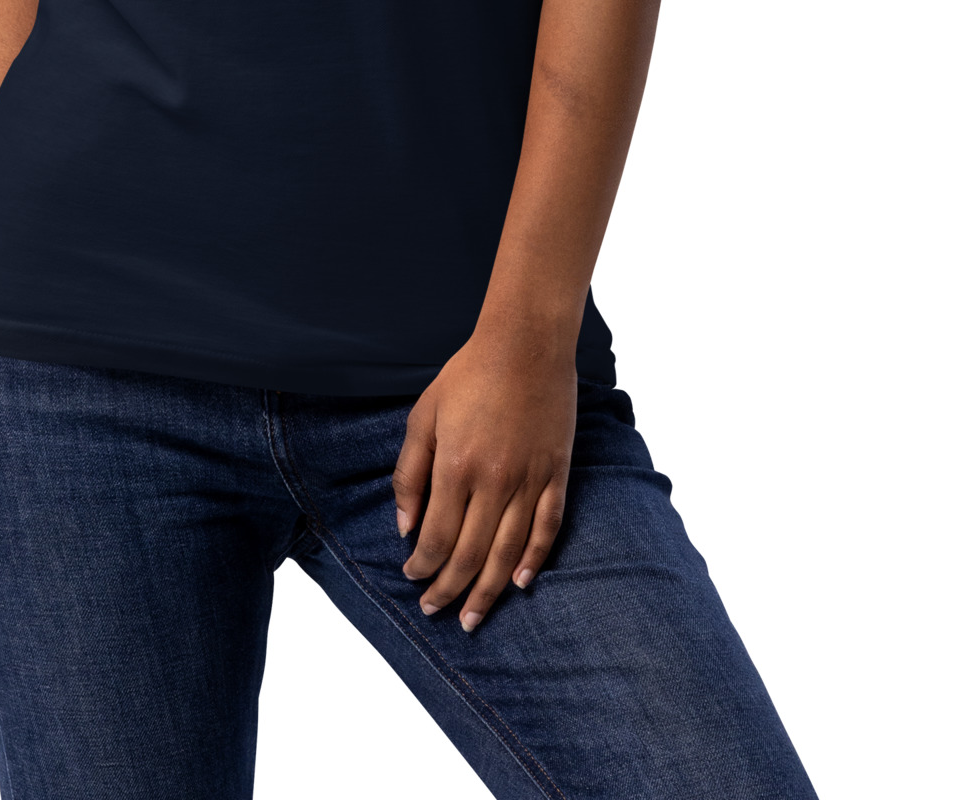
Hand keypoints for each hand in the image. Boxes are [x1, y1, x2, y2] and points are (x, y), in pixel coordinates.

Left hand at [391, 330, 576, 631]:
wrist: (526, 343)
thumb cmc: (468, 375)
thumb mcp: (424, 416)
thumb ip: (410, 474)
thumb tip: (405, 527)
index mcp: (456, 466)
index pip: (437, 537)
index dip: (423, 566)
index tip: (412, 577)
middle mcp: (494, 481)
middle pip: (470, 554)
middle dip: (449, 589)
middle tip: (435, 610)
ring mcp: (529, 480)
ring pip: (507, 553)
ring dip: (488, 591)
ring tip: (473, 617)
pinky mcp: (557, 474)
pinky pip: (547, 529)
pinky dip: (533, 560)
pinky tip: (519, 583)